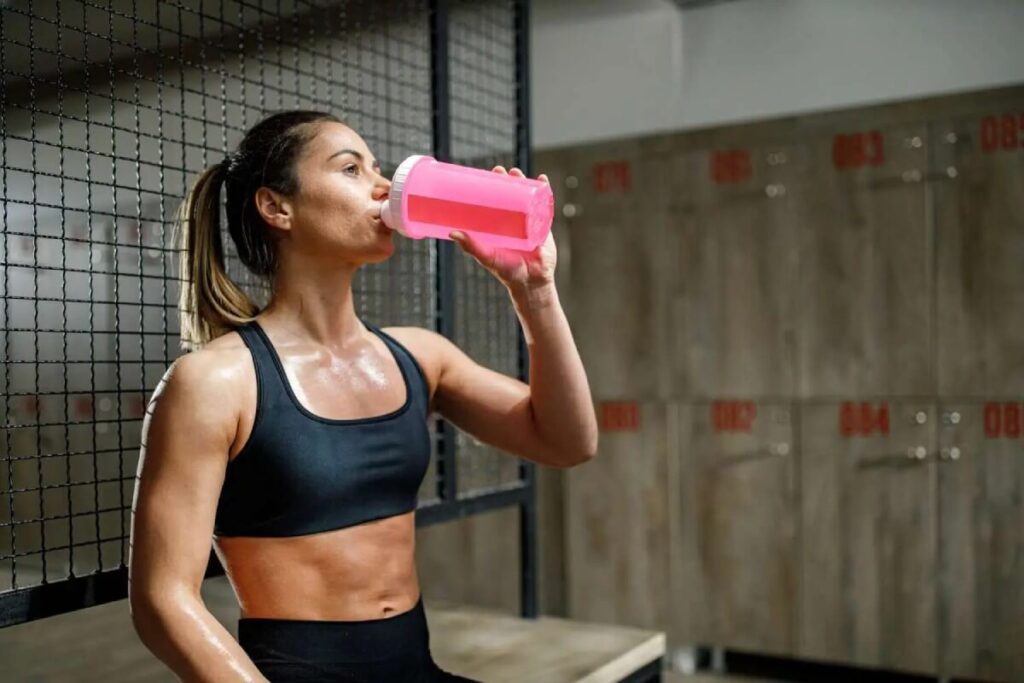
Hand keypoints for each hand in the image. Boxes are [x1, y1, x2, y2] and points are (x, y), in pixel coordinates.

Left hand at [449, 166, 556, 291]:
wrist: (531, 282)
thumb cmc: (506, 270)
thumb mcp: (487, 256)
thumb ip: (472, 246)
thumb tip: (453, 233)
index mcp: (498, 224)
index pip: (494, 199)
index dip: (491, 185)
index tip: (486, 174)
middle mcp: (514, 219)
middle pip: (511, 193)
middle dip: (507, 179)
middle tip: (500, 170)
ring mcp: (529, 220)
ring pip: (527, 195)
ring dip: (524, 181)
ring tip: (517, 172)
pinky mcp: (543, 224)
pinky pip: (545, 205)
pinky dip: (545, 191)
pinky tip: (543, 180)